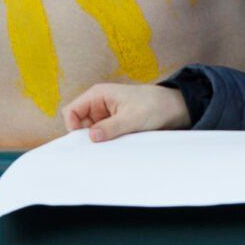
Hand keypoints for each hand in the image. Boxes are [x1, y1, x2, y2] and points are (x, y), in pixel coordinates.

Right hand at [62, 82, 192, 141]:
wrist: (173, 108)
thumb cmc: (153, 105)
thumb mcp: (132, 117)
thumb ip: (111, 127)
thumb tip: (92, 137)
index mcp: (98, 95)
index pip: (72, 111)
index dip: (73, 126)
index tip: (85, 140)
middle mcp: (98, 104)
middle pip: (78, 124)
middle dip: (85, 137)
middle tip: (97, 149)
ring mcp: (104, 116)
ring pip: (89, 133)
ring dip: (96, 141)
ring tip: (109, 147)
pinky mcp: (112, 125)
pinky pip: (100, 137)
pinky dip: (104, 143)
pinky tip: (113, 148)